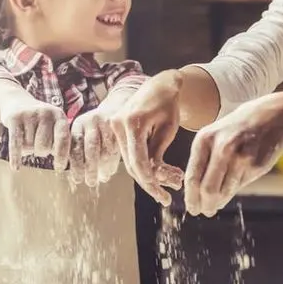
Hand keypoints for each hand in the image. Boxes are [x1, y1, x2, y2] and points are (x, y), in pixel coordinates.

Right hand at [0, 98, 70, 170]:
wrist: (16, 103)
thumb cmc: (39, 122)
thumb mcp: (53, 125)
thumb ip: (61, 141)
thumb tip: (67, 165)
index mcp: (59, 116)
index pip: (63, 139)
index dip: (62, 155)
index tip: (60, 168)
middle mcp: (45, 112)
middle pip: (44, 146)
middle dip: (40, 151)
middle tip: (37, 144)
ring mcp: (29, 114)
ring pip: (29, 146)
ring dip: (27, 148)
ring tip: (27, 137)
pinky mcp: (14, 118)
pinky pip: (16, 144)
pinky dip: (16, 157)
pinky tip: (15, 168)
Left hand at [68, 109, 120, 187]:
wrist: (118, 108)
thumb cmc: (98, 127)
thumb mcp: (85, 132)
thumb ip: (78, 149)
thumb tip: (71, 173)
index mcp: (79, 124)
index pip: (73, 146)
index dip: (72, 163)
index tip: (72, 176)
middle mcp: (91, 121)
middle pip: (90, 149)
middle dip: (89, 168)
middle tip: (89, 182)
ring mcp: (107, 123)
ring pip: (105, 150)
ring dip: (103, 168)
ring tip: (102, 178)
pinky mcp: (121, 128)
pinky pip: (117, 149)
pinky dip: (113, 162)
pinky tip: (111, 171)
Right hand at [110, 71, 187, 204]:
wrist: (160, 85)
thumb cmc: (168, 105)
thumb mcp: (168, 129)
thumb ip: (158, 153)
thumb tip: (153, 178)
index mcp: (132, 122)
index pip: (138, 160)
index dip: (150, 181)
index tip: (162, 195)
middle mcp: (118, 123)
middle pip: (131, 164)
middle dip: (149, 183)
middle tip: (166, 198)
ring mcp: (114, 125)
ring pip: (129, 161)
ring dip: (147, 176)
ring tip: (167, 187)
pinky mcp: (116, 128)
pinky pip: (128, 153)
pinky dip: (142, 164)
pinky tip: (158, 174)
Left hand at [185, 91, 282, 216]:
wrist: (272, 115)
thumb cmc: (237, 128)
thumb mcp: (215, 136)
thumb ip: (204, 160)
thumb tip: (195, 192)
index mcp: (204, 139)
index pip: (192, 177)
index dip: (190, 197)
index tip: (192, 208)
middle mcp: (221, 148)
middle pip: (207, 189)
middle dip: (204, 205)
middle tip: (204, 211)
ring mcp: (240, 157)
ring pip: (224, 191)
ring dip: (218, 202)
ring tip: (214, 206)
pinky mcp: (256, 165)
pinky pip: (239, 186)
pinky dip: (232, 192)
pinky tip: (229, 190)